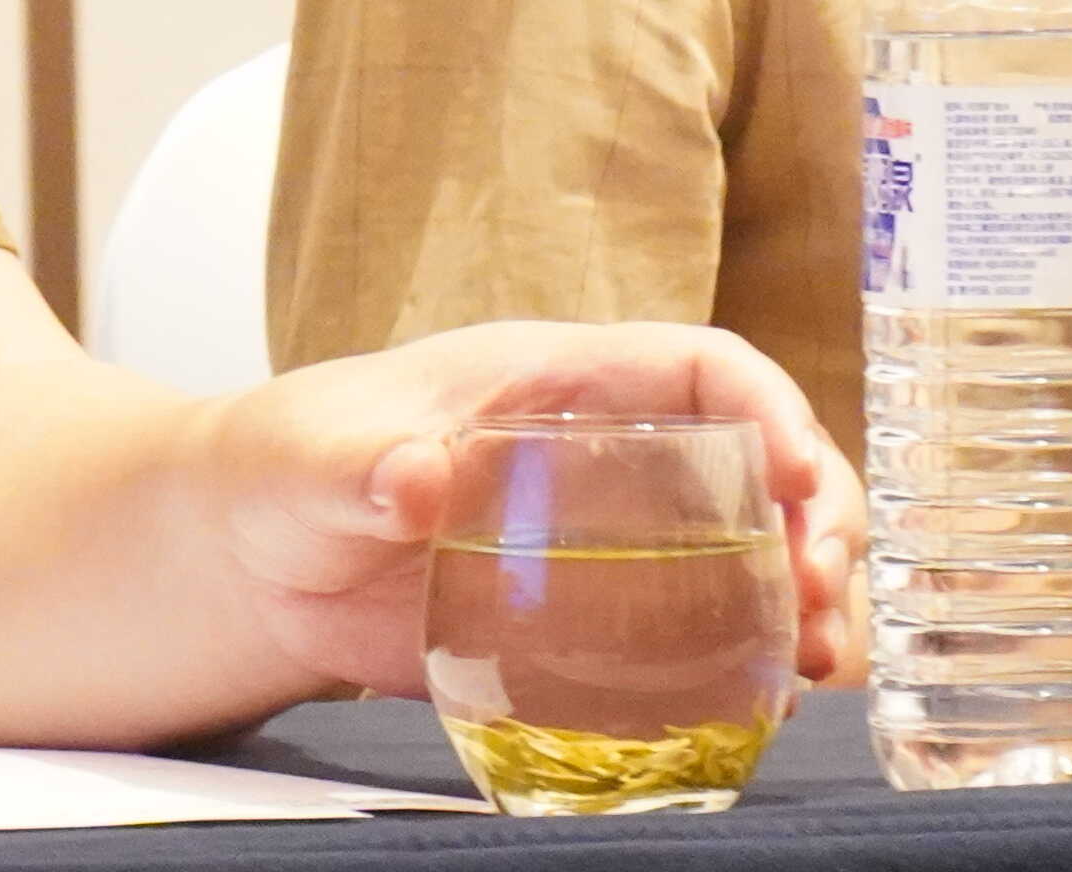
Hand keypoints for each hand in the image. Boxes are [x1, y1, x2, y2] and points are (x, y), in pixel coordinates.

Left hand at [180, 323, 861, 702]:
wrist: (248, 560)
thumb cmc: (279, 469)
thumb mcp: (305, 460)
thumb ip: (353, 466)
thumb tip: (413, 475)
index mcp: (552, 381)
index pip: (697, 367)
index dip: (767, 410)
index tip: (797, 482)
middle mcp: (601, 453)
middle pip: (755, 460)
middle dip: (817, 517)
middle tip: (823, 594)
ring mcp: (607, 539)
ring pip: (749, 549)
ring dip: (804, 601)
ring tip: (820, 663)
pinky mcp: (591, 619)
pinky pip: (698, 634)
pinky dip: (751, 663)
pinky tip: (769, 705)